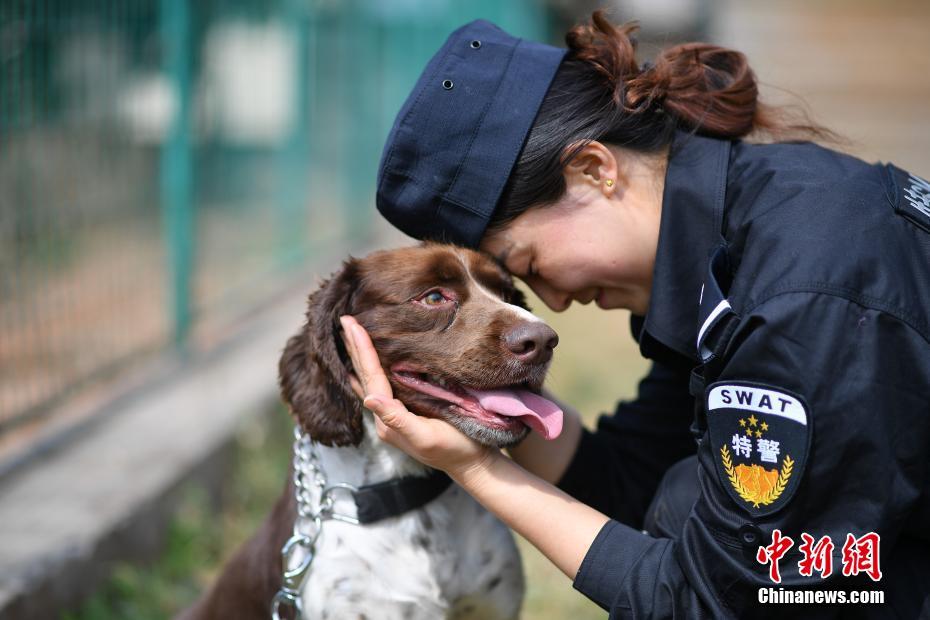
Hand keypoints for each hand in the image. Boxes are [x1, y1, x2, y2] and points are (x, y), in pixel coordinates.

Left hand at [339, 316, 497, 477]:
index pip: (371, 378)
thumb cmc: (454, 450)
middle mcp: (386, 416)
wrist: (473, 464)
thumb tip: (368, 399)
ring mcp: (395, 414)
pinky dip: (373, 368)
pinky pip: (383, 385)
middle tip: (344, 320)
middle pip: (365, 376)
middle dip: (355, 348)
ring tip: (350, 335)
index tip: (352, 324)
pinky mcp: (406, 411)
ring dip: (360, 356)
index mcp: (387, 420)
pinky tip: (368, 363)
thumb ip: (396, 419)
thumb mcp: (425, 437)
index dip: (362, 350)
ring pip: (371, 379)